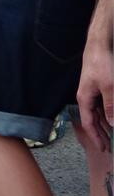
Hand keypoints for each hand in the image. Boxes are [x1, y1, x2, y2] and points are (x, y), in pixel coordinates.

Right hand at [75, 11, 112, 150]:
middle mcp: (86, 97)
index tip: (104, 148)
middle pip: (93, 120)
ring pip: (98, 114)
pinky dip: (107, 114)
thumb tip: (112, 124)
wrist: (99, 46)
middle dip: (100, 134)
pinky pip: (102, 106)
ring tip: (111, 136)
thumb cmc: (101, 64)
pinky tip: (111, 118)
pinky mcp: (99, 87)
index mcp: (84, 99)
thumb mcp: (109, 87)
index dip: (96, 137)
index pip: (88, 123)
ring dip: (105, 125)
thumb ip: (111, 107)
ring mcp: (92, 92)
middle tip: (108, 147)